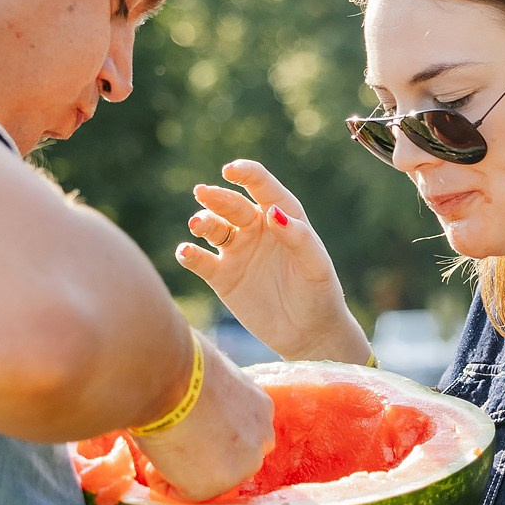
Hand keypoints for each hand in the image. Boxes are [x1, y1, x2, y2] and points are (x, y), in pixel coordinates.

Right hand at [128, 334, 275, 502]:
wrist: (166, 375)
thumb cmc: (177, 364)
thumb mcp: (212, 378)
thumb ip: (215, 398)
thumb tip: (193, 401)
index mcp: (261, 408)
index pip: (238, 433)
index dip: (209, 435)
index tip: (186, 427)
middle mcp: (261, 439)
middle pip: (229, 461)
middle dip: (200, 458)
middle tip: (171, 441)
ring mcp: (240, 467)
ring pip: (206, 478)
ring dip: (181, 469)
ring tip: (159, 442)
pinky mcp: (211, 487)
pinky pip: (181, 492)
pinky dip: (161, 479)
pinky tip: (152, 454)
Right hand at [176, 161, 371, 363]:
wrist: (308, 333)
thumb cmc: (319, 293)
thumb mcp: (315, 266)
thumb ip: (298, 237)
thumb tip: (272, 212)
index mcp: (283, 216)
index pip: (262, 187)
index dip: (246, 174)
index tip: (230, 170)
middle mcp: (256, 228)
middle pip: (232, 205)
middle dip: (217, 197)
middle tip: (203, 193)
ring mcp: (237, 251)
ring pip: (213, 228)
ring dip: (203, 222)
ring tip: (197, 224)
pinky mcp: (222, 277)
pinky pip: (200, 261)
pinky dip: (189, 255)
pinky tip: (185, 252)